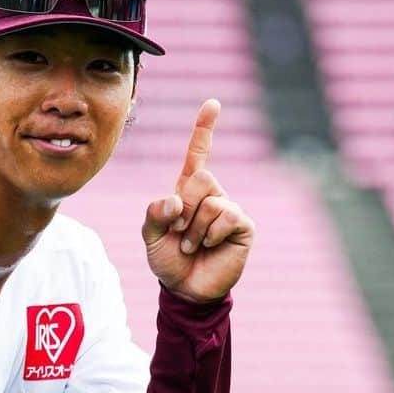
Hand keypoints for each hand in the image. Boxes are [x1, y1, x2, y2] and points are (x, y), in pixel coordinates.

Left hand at [142, 99, 254, 301]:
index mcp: (188, 192)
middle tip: (180, 232)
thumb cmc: (168, 259)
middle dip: (184, 209)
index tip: (212, 103)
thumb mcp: (150, 235)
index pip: (198, 155)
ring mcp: (229, 209)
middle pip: (201, 177)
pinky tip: (208, 246)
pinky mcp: (243, 225)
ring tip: (192, 245)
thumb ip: (154, 213)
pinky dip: (209, 233)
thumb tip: (177, 200)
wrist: (184, 288)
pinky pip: (226, 215)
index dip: (204, 130)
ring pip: (211, 200)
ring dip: (193, 229)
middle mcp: (212, 195)